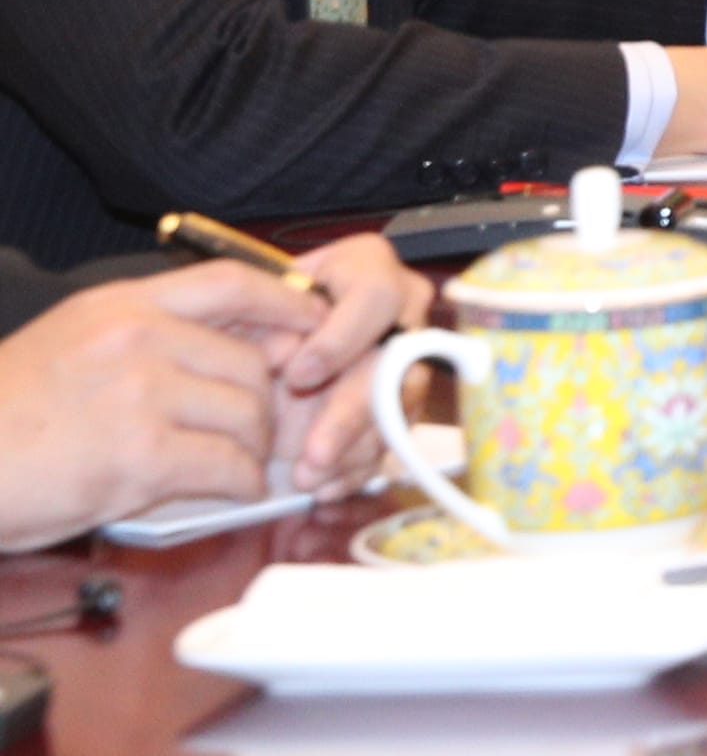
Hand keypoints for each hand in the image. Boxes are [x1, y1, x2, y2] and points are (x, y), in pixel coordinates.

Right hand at [0, 270, 292, 548]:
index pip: (233, 284)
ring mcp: (141, 395)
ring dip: (254, 448)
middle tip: (259, 430)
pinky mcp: (140, 457)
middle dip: (266, 402)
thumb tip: (220, 348)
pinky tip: (230, 491)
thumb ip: (141, 335)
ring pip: (248, 415)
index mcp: (120, 306)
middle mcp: (137, 339)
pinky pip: (229, 466)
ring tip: (236, 464)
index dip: (286, 306)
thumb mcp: (70, 342)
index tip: (312, 330)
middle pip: (253, 361)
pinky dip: (241, 484)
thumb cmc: (4, 416)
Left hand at [209, 236, 422, 489]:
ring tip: (309, 476)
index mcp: (369, 269)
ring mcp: (407, 360)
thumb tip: (283, 353)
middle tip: (314, 450)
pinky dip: (357, 469)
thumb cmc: (258, 311)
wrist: (266, 338)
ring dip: (356, 449)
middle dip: (353, 413)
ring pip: (400, 408)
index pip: (376, 298)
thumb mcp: (251, 303)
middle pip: (398, 362)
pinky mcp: (398, 405)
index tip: (296, 374)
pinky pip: (391, 441)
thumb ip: (266, 318)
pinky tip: (325, 486)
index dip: (341, 339)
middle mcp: (404, 312)